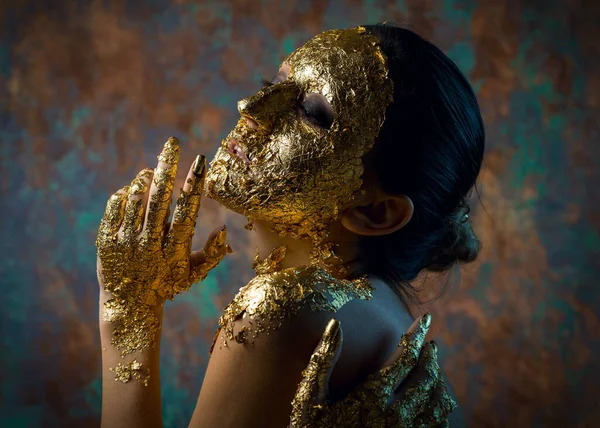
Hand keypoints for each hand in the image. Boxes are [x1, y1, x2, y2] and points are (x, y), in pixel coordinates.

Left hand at [96, 137, 229, 356]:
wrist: (129, 306)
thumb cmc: (167, 285)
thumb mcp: (195, 273)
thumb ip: (213, 253)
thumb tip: (223, 229)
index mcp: (174, 250)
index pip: (186, 210)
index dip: (194, 184)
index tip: (199, 161)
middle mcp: (149, 244)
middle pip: (159, 198)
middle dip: (167, 167)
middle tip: (172, 143)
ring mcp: (126, 242)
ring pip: (136, 199)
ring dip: (145, 178)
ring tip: (152, 169)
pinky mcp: (106, 242)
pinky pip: (115, 207)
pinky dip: (126, 193)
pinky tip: (134, 188)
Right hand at [289, 314, 456, 426]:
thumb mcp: (309, 397)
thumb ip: (323, 359)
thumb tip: (335, 324)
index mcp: (373, 396)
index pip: (406, 355)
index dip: (417, 334)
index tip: (426, 319)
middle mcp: (396, 415)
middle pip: (427, 376)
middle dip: (431, 356)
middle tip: (430, 344)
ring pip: (437, 402)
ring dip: (438, 381)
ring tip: (434, 369)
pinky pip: (437, 426)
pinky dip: (440, 410)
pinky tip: (435, 402)